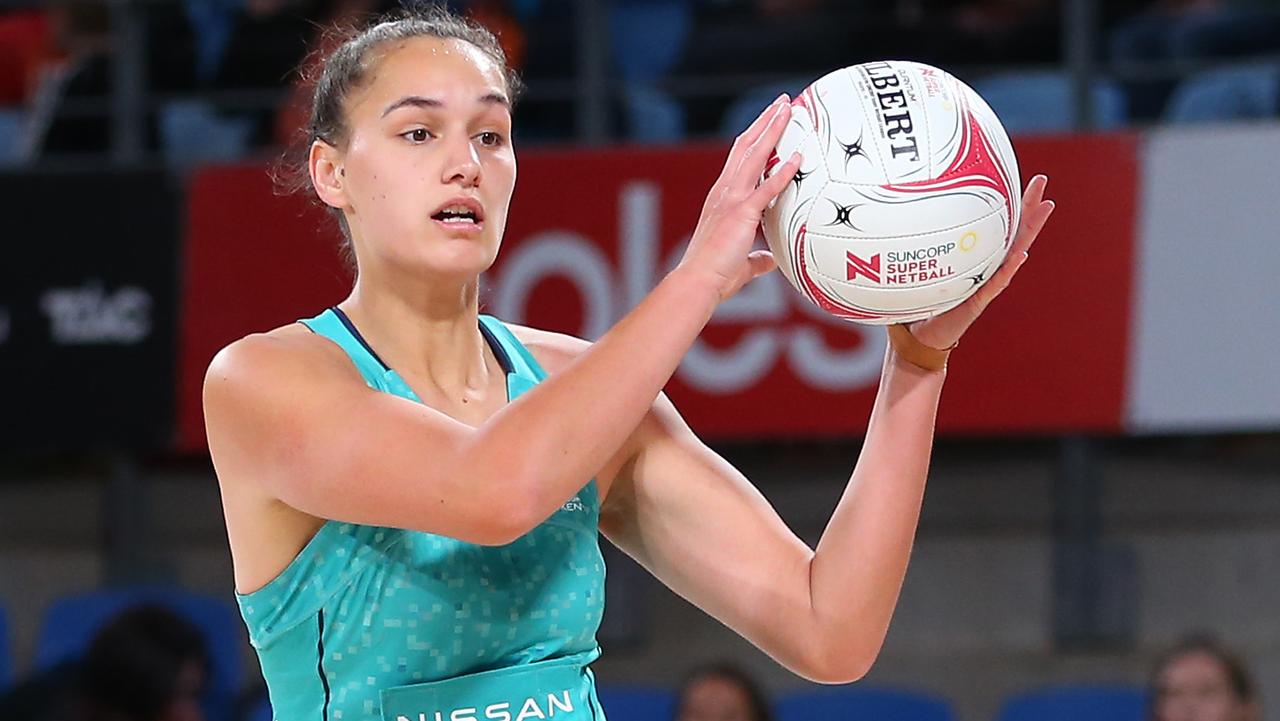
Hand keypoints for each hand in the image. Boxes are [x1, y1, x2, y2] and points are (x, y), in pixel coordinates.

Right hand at [675, 94, 801, 300]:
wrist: (698, 281)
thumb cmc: (714, 275)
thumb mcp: (740, 263)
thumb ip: (757, 258)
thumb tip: (770, 260)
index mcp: (721, 198)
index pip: (738, 158)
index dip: (754, 137)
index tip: (768, 121)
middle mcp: (724, 191)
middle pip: (746, 145)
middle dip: (765, 121)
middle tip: (782, 102)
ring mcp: (732, 199)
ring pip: (754, 155)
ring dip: (772, 129)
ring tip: (787, 109)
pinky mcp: (742, 213)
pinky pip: (767, 188)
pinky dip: (783, 171)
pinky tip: (799, 157)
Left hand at [907, 174, 1055, 349]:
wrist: (918, 338)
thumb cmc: (918, 303)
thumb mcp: (914, 268)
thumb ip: (909, 246)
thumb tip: (887, 214)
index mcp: (975, 258)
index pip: (996, 225)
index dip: (1010, 202)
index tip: (1018, 175)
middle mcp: (986, 268)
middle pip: (1013, 232)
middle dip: (1028, 206)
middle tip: (1042, 180)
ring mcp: (986, 284)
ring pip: (1013, 253)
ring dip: (1029, 231)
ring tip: (1045, 208)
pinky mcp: (978, 302)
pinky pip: (996, 283)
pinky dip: (1009, 269)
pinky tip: (1021, 255)